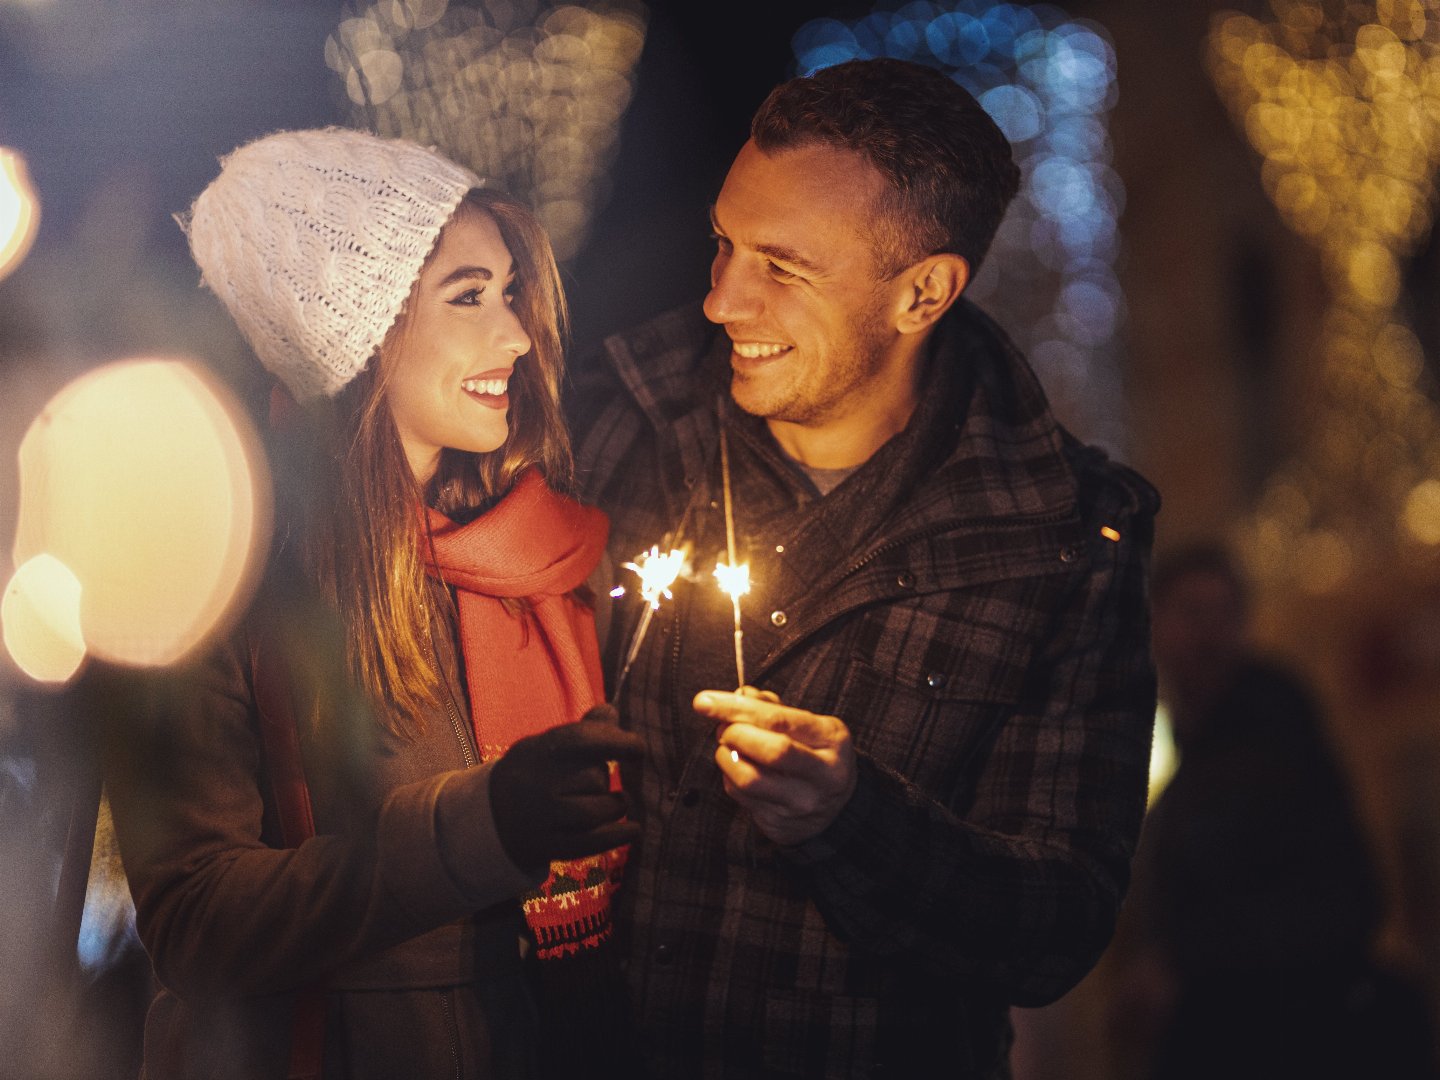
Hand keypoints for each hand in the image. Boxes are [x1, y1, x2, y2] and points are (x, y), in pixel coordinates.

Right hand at [489, 705, 643, 869]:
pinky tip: (634, 829)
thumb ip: (582, 730)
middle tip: (594, 783)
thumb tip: (612, 713)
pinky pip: (591, 843)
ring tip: (615, 803)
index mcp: (539, 751)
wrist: (492, 816)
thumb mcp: (547, 745)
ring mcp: (541, 818)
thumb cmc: (533, 773)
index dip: (618, 742)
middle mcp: (537, 784)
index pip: (583, 740)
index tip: (638, 748)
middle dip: (604, 779)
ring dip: (614, 807)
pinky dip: (619, 835)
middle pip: (594, 777)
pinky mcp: (548, 846)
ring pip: (595, 811)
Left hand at [694, 688, 857, 845]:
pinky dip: (729, 777)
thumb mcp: (807, 723)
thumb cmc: (814, 753)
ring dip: (726, 756)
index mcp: (831, 740)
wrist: (836, 806)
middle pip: (770, 751)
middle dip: (735, 733)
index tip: (705, 702)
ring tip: (728, 747)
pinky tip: (738, 769)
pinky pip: (741, 797)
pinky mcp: (780, 823)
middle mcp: (823, 775)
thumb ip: (772, 707)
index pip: (779, 720)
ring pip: (749, 779)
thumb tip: (738, 696)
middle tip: (724, 728)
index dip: (737, 708)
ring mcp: (802, 804)